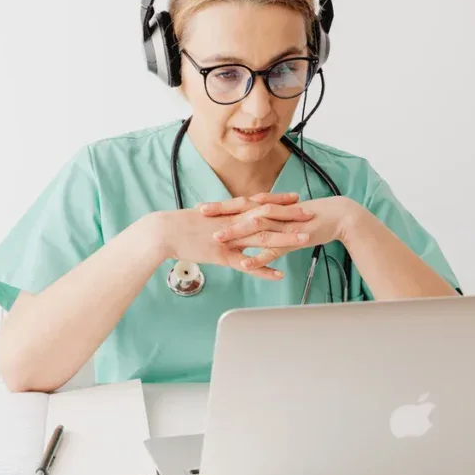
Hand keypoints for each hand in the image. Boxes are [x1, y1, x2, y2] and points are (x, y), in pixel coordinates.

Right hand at [156, 193, 313, 280]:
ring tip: (305, 239)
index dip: (279, 201)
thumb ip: (221, 218)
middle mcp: (234, 222)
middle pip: (267, 217)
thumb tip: (229, 218)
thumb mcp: (205, 218)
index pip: (260, 203)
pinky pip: (247, 264)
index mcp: (230, 212)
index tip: (295, 199)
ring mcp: (230, 239)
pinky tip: (279, 274)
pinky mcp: (223, 255)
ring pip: (263, 239)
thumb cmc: (181, 224)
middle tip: (310, 214)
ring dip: (286, 239)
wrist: (164, 231)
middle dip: (290, 216)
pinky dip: (264, 269)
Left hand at [202, 195, 360, 270]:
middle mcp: (274, 212)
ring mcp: (283, 225)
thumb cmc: (309, 216)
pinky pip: (274, 250)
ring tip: (217, 238)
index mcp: (269, 206)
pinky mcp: (293, 239)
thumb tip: (249, 221)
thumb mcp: (283, 215)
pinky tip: (246, 264)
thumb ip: (266, 218)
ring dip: (236, 233)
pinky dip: (260, 257)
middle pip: (243, 210)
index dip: (220, 206)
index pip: (240, 204)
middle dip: (221, 212)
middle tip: (201, 214)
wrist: (336, 216)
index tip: (201, 207)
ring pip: (256, 228)